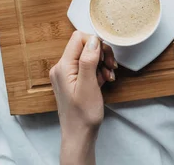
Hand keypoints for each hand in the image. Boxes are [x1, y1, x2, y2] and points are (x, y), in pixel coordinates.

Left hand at [49, 31, 117, 164]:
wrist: (79, 134)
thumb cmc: (83, 114)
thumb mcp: (89, 85)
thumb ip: (89, 60)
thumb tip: (94, 39)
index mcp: (63, 67)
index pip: (79, 38)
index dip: (95, 44)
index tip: (105, 57)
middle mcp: (62, 68)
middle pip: (84, 46)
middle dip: (101, 54)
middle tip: (111, 67)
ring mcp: (66, 74)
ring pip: (88, 56)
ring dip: (102, 63)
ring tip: (109, 76)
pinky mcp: (73, 80)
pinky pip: (87, 67)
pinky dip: (98, 71)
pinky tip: (104, 80)